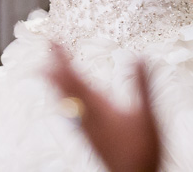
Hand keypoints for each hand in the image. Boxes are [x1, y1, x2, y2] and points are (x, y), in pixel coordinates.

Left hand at [49, 45, 159, 171]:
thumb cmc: (141, 149)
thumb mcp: (146, 115)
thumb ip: (142, 86)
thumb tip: (138, 57)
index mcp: (98, 107)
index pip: (74, 77)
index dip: (62, 59)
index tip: (53, 42)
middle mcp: (86, 115)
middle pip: (65, 86)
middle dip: (55, 66)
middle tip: (46, 48)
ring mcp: (86, 126)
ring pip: (65, 99)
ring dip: (56, 81)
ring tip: (47, 69)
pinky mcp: (88, 134)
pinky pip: (70, 110)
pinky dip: (64, 97)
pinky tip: (64, 100)